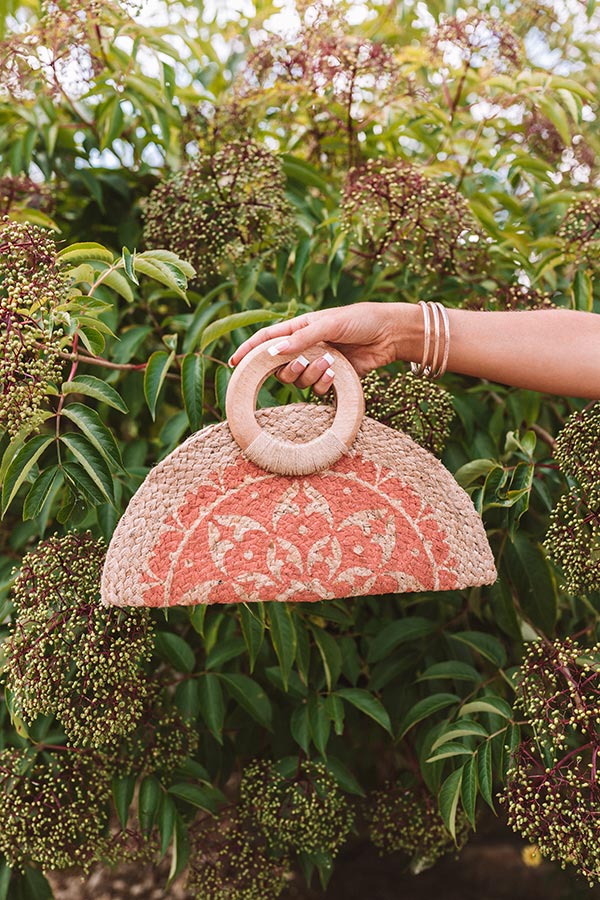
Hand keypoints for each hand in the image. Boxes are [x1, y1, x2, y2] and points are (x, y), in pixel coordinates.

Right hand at [228, 302, 420, 393]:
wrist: (389, 334)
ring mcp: (317, 363)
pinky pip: (316, 389)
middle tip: (303, 361)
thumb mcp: (329, 324)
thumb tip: (274, 352)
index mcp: (299, 328)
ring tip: (330, 363)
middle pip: (279, 366)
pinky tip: (337, 374)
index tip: (234, 363)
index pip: (267, 340)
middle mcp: (305, 347)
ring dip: (310, 375)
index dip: (249, 351)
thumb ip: (301, 339)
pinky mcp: (332, 377)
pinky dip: (324, 384)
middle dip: (288, 369)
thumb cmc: (360, 321)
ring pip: (298, 380)